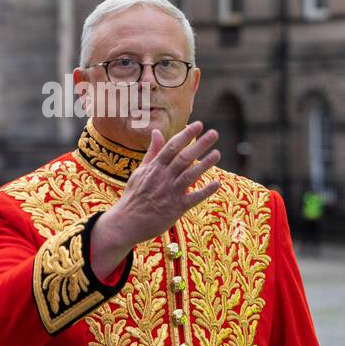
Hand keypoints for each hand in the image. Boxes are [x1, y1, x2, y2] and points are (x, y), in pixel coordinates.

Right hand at [90, 122, 221, 279]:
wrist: (126, 222)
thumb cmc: (135, 195)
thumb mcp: (141, 171)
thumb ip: (152, 152)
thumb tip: (157, 132)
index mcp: (154, 168)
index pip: (172, 147)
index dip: (186, 135)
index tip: (198, 124)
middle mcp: (163, 178)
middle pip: (184, 158)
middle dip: (199, 145)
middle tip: (214, 133)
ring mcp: (170, 193)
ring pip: (190, 175)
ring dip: (205, 164)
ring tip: (218, 153)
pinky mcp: (176, 208)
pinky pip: (193, 198)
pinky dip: (205, 191)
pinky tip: (217, 183)